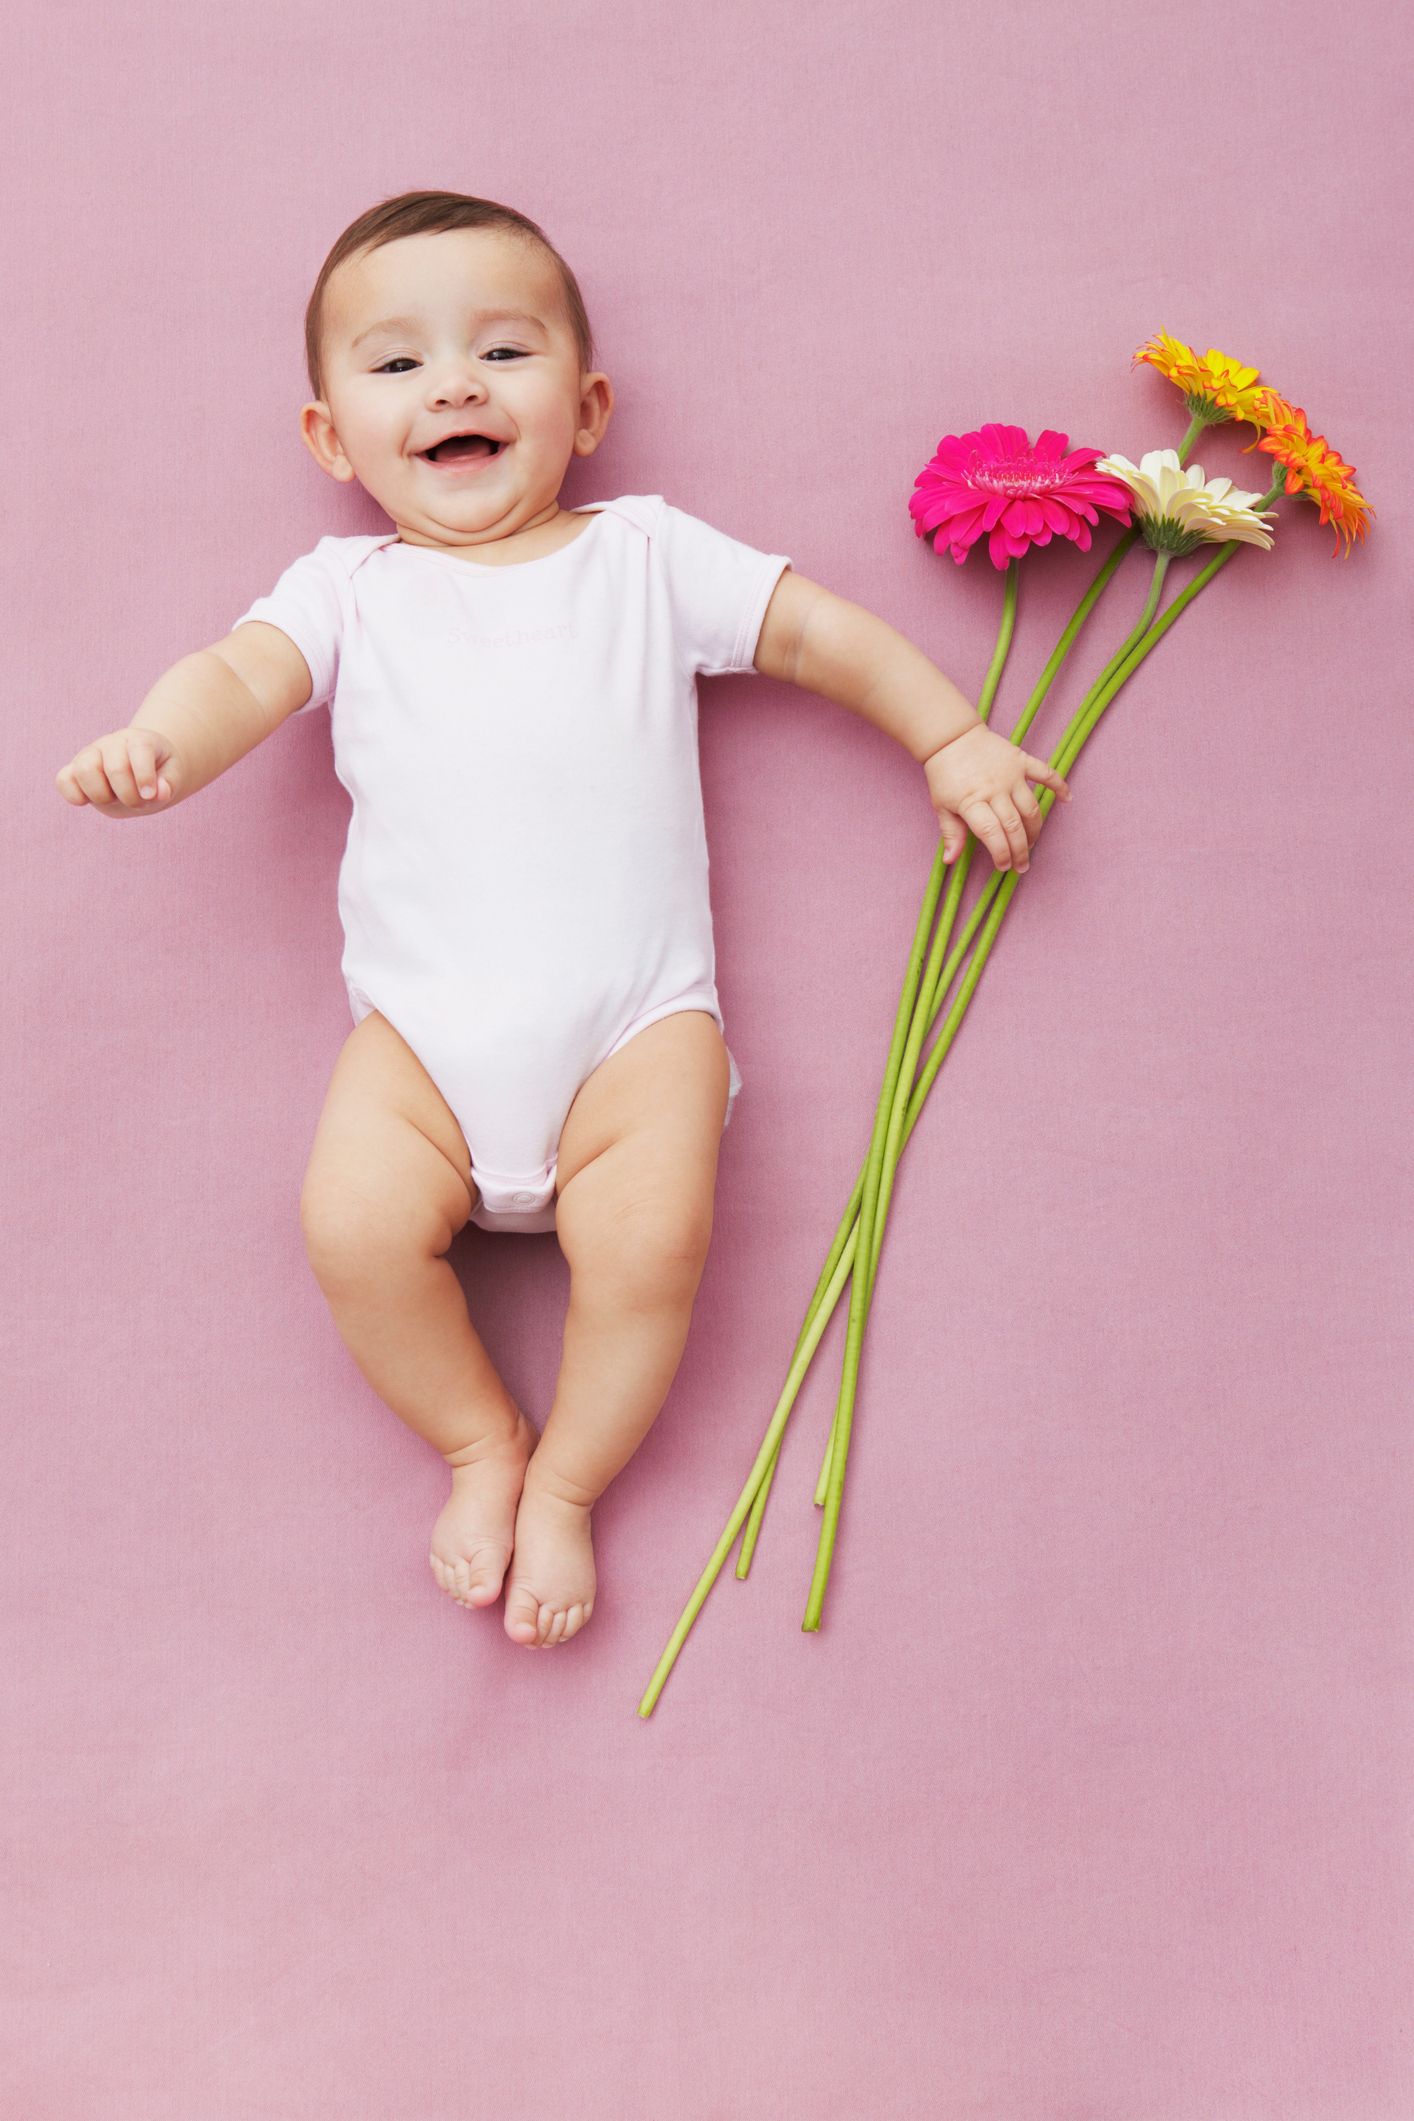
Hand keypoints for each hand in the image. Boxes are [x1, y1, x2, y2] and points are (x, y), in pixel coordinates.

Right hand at [55, 725, 178, 816]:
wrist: (139, 772)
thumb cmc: (158, 774)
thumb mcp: (172, 777)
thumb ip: (168, 785)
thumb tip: (157, 792)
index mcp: (139, 740)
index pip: (139, 751)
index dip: (144, 777)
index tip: (150, 796)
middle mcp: (112, 743)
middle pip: (115, 768)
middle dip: (129, 795)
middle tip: (138, 803)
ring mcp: (90, 754)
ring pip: (85, 770)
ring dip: (102, 796)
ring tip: (113, 800)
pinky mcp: (73, 769)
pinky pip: (63, 780)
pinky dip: (74, 796)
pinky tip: (90, 801)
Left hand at [922, 723, 1071, 872]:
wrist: (951, 738)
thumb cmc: (944, 775)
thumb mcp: (941, 806)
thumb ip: (951, 833)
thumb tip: (951, 860)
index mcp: (972, 802)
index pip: (992, 834)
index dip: (1001, 853)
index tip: (1004, 866)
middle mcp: (994, 789)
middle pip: (1014, 826)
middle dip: (1020, 850)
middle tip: (1022, 864)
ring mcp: (1010, 775)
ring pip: (1031, 808)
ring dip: (1035, 829)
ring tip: (1032, 843)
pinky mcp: (1020, 760)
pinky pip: (1044, 773)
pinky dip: (1058, 785)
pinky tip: (1067, 799)